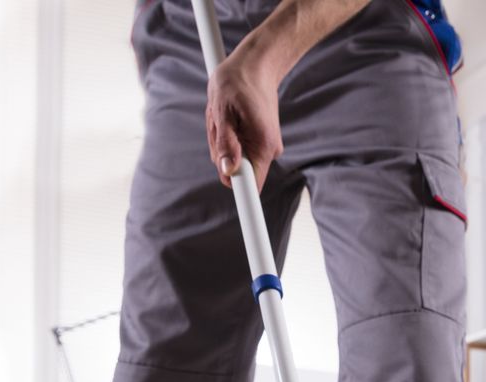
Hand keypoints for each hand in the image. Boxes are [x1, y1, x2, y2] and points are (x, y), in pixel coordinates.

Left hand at [206, 43, 281, 188]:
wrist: (255, 65)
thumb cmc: (236, 82)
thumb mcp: (222, 110)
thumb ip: (225, 144)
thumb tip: (227, 172)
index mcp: (262, 145)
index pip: (252, 185)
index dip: (241, 194)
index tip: (243, 213)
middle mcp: (267, 150)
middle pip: (236, 170)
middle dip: (220, 152)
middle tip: (218, 123)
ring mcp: (264, 146)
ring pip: (234, 159)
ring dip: (222, 141)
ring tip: (224, 115)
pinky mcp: (259, 141)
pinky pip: (237, 149)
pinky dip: (227, 136)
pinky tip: (229, 116)